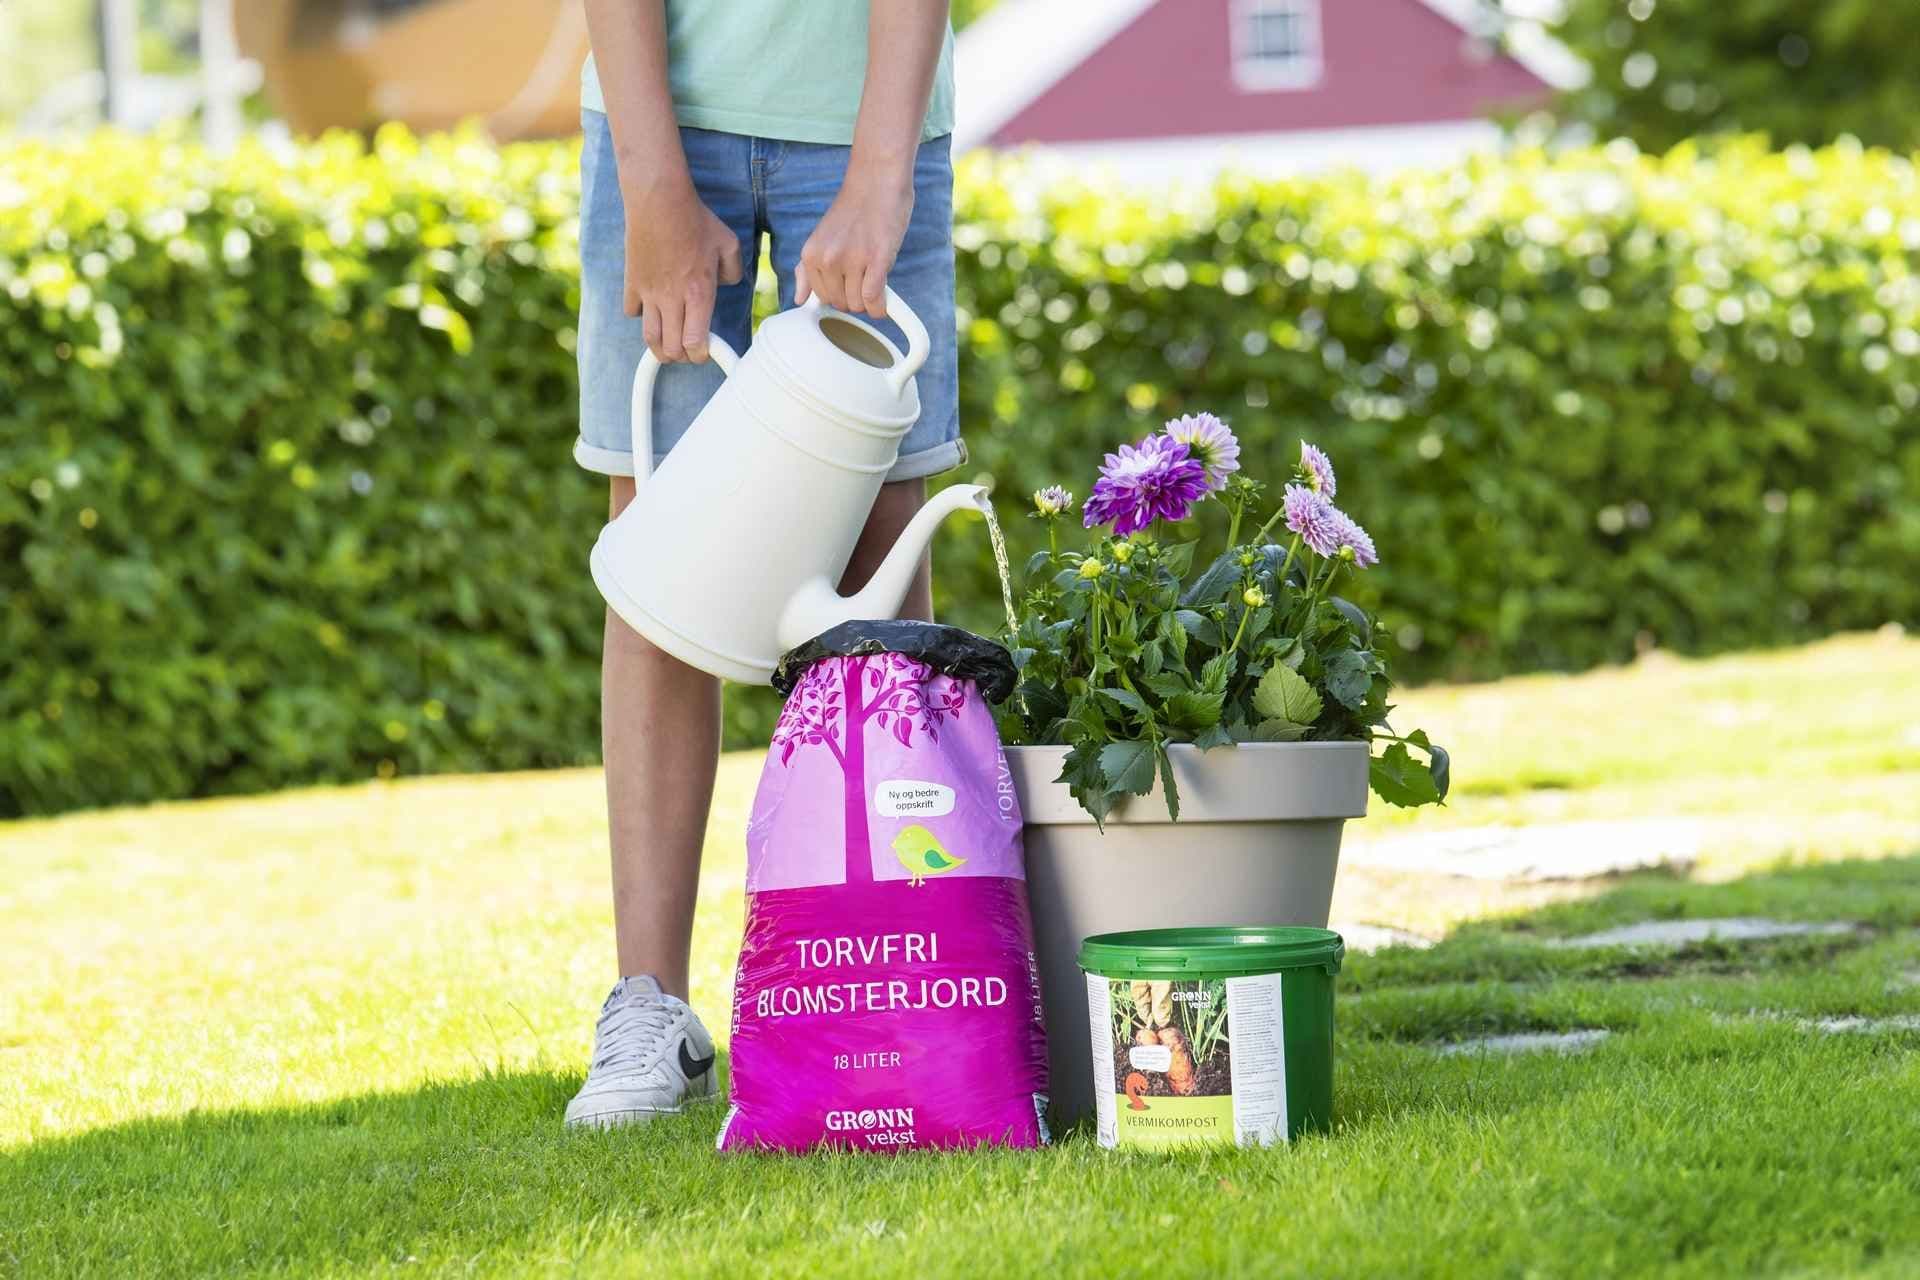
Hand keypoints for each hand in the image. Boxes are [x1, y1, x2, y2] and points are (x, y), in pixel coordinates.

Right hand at [624, 180, 742, 362]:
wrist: (659, 200)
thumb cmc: (697, 220)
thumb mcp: (729, 244)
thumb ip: (734, 271)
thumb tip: (727, 285)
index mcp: (699, 294)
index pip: (695, 343)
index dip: (701, 354)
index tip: (706, 350)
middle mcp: (672, 299)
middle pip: (672, 350)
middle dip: (682, 357)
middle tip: (689, 350)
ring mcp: (649, 293)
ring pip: (650, 338)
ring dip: (660, 348)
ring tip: (669, 344)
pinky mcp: (632, 282)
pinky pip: (632, 312)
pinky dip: (641, 316)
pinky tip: (651, 309)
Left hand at [795, 164, 913, 319]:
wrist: (876, 181)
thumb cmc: (853, 211)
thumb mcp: (820, 239)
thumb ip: (806, 270)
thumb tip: (798, 300)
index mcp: (811, 254)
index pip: (822, 298)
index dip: (840, 294)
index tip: (850, 280)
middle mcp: (828, 259)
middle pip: (841, 304)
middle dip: (855, 297)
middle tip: (865, 277)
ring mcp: (852, 260)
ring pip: (859, 305)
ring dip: (870, 301)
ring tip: (875, 279)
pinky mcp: (877, 260)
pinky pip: (874, 299)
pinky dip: (881, 305)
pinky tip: (885, 297)